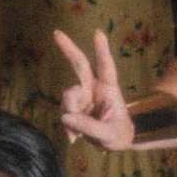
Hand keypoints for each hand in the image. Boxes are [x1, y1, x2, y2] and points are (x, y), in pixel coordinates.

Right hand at [51, 28, 135, 149]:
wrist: (115, 144)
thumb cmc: (119, 134)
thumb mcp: (110, 135)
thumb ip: (89, 127)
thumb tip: (66, 117)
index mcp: (109, 89)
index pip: (106, 68)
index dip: (102, 51)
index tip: (97, 33)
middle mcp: (94, 88)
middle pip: (80, 64)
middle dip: (68, 48)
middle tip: (56, 32)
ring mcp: (83, 96)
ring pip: (68, 97)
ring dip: (69, 114)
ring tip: (77, 134)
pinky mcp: (74, 107)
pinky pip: (64, 112)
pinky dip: (67, 125)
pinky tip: (74, 136)